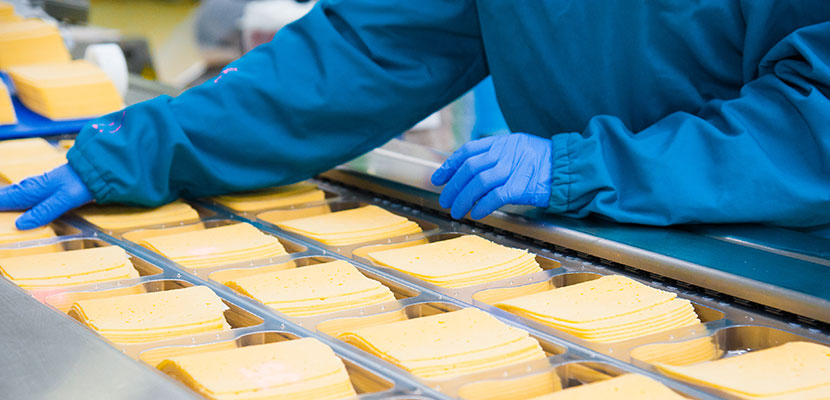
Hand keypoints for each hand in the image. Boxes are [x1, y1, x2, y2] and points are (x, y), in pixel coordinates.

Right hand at [0, 164, 92, 229]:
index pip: (3, 200)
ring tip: (1, 206)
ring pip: (12, 193)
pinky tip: (13, 200)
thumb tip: (19, 225)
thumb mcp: (63, 200)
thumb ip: (43, 212)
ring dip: (2, 200)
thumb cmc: (81, 183)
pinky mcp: (44, 185)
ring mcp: (36, 184)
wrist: (96, 168)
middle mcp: (30, 186)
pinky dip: (11, 197)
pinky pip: (21, 192)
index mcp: (31, 190)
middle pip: (5, 196)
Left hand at [431, 133, 551, 219]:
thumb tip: (472, 173)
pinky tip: (476, 213)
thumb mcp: (520, 149)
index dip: (450, 165)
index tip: (438, 179)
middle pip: (470, 168)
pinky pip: (495, 197)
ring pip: (479, 183)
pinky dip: (482, 206)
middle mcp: (505, 153)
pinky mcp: (522, 186)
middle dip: (453, 186)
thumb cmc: (545, 163)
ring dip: (463, 199)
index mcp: (503, 142)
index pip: (468, 151)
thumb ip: (498, 156)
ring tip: (457, 211)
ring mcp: (514, 168)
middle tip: (445, 201)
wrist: (570, 170)